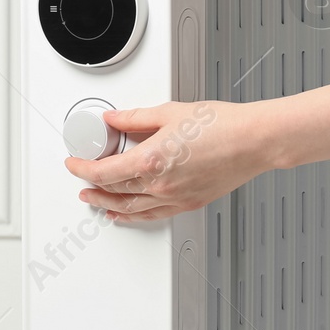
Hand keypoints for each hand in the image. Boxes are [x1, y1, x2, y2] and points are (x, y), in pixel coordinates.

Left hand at [64, 100, 275, 223]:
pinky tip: (124, 215)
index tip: (74, 164)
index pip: (103, 172)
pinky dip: (133, 217)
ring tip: (95, 200)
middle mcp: (160, 184)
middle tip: (81, 181)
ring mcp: (174, 197)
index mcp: (151, 160)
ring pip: (130, 208)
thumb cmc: (223, 126)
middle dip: (92, 186)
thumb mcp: (170, 113)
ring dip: (108, 204)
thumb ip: (134, 118)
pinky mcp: (188, 203)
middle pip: (114, 191)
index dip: (82, 169)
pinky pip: (152, 216)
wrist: (255, 140)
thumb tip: (114, 120)